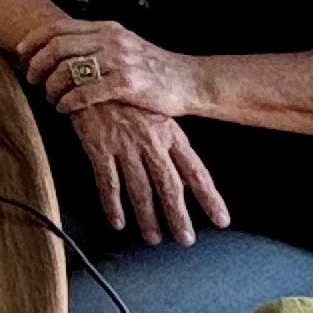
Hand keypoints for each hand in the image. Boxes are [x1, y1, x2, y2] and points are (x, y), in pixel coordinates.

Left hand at [23, 18, 204, 117]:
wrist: (189, 81)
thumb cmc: (153, 68)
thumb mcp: (124, 45)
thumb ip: (96, 44)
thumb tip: (60, 50)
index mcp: (107, 29)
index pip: (58, 28)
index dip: (34, 41)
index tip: (21, 54)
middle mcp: (111, 40)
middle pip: (57, 46)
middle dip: (37, 64)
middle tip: (32, 79)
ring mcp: (119, 61)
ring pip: (68, 69)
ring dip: (51, 86)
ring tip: (50, 98)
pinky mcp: (126, 84)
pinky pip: (85, 92)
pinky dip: (68, 101)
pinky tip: (64, 108)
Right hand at [68, 102, 229, 245]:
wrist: (91, 72)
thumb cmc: (124, 93)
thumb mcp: (154, 112)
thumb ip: (167, 142)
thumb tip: (181, 173)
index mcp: (170, 133)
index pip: (196, 171)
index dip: (209, 197)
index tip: (221, 220)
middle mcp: (151, 142)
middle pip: (169, 186)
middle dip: (178, 216)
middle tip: (185, 240)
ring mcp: (125, 146)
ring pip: (140, 189)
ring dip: (147, 217)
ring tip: (152, 238)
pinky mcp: (99, 148)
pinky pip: (108, 182)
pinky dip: (112, 204)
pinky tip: (117, 222)